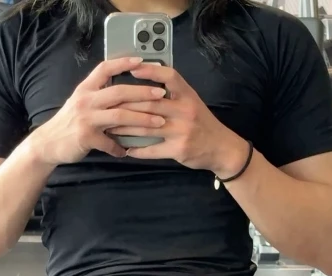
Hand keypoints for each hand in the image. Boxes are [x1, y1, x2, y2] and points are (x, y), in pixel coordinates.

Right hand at [30, 57, 166, 165]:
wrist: (48, 143)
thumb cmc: (68, 123)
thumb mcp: (80, 103)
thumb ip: (99, 97)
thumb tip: (126, 94)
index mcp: (85, 89)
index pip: (104, 68)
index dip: (123, 62)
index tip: (141, 61)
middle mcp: (85, 100)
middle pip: (119, 91)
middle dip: (143, 92)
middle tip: (161, 94)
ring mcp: (86, 118)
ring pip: (120, 115)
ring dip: (142, 119)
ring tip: (159, 122)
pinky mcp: (86, 137)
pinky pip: (109, 143)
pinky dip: (119, 148)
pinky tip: (126, 152)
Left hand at [109, 64, 247, 175]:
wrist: (222, 148)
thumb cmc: (203, 124)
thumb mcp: (193, 103)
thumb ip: (173, 95)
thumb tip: (146, 87)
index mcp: (188, 96)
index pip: (170, 77)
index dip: (151, 71)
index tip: (132, 68)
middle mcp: (185, 111)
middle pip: (150, 103)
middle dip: (126, 105)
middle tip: (108, 105)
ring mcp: (182, 131)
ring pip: (147, 127)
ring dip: (126, 128)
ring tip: (110, 127)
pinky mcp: (178, 149)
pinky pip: (153, 150)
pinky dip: (138, 151)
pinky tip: (126, 150)